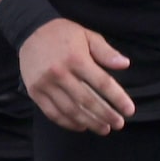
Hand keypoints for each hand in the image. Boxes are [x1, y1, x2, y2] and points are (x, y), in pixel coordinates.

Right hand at [19, 17, 133, 132]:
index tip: (129, 110)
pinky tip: (81, 126)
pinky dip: (68, 123)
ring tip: (103, 129)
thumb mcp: (87, 36)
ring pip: (70, 110)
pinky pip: (52, 113)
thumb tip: (125, 64)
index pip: (102, 83)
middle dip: (105, 115)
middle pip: (87, 101)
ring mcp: (45, 84)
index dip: (117, 99)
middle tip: (118, 124)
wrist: (30, 31)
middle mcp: (60, 73)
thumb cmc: (63, 34)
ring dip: (89, 122)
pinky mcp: (35, 92)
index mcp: (76, 59)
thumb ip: (106, 52)